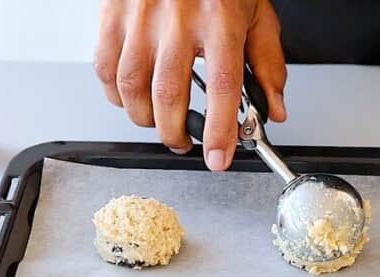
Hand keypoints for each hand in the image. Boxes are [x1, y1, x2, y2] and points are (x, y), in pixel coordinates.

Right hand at [95, 0, 286, 169]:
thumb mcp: (257, 14)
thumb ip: (268, 64)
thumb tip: (274, 109)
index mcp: (220, 21)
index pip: (222, 88)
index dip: (220, 131)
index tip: (218, 158)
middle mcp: (178, 19)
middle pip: (169, 96)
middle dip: (176, 134)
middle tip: (185, 142)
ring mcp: (141, 17)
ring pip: (132, 88)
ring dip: (145, 119)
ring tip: (160, 122)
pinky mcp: (113, 14)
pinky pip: (106, 68)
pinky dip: (117, 95)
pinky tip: (134, 98)